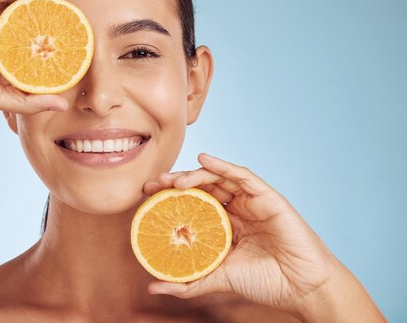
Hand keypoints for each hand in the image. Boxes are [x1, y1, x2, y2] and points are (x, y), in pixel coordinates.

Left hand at [142, 153, 348, 317]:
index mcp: (225, 225)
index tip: (146, 196)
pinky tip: (204, 159)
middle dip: (175, 183)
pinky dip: (223, 165)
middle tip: (152, 184)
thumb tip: (153, 288)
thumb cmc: (264, 282)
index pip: (192, 204)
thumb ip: (187, 282)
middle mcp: (236, 209)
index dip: (169, 198)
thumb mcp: (217, 280)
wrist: (301, 288)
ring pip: (219, 179)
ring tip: (173, 181)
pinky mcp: (268, 197)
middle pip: (201, 188)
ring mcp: (252, 201)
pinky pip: (243, 176)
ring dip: (194, 175)